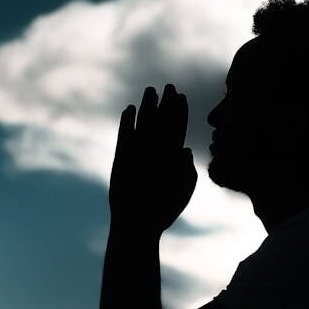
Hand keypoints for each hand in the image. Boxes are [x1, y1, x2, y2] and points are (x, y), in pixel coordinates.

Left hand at [109, 84, 196, 235]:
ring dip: (148, 104)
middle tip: (169, 87)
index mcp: (174, 156)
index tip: (181, 97)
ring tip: (150, 91)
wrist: (136, 221)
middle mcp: (156, 149)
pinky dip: (127, 120)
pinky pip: (124, 132)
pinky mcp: (121, 156)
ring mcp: (137, 151)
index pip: (178, 125)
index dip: (180, 110)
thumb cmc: (163, 210)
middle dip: (166, 101)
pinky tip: (129, 110)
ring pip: (143, 120)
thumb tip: (185, 150)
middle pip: (162, 118)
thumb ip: (188, 169)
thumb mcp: (184, 191)